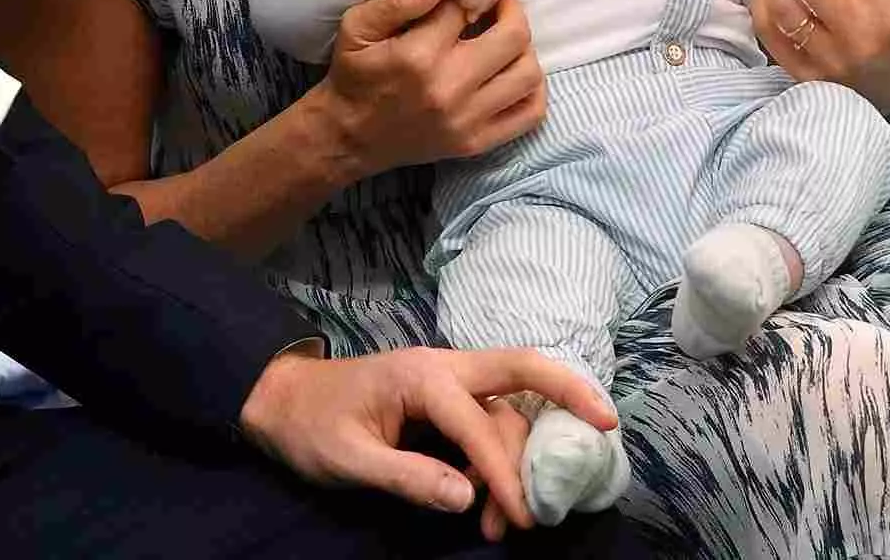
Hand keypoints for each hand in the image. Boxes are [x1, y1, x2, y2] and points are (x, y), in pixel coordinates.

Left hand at [238, 347, 614, 530]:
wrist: (281, 401)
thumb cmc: (310, 426)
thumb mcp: (348, 459)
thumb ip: (406, 476)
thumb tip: (467, 495)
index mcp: (422, 375)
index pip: (479, 422)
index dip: (505, 471)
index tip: (525, 517)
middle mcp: (444, 368)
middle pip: (520, 368)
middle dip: (567, 390)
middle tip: (608, 426)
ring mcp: (447, 382)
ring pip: (508, 407)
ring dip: (523, 456)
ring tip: (513, 520)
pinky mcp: (445, 401)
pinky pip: (491, 419)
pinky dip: (505, 455)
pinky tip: (497, 499)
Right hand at [315, 0, 545, 178]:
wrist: (349, 136)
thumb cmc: (354, 75)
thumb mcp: (357, 27)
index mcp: (419, 55)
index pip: (466, 6)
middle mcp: (449, 87)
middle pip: (513, 36)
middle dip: (510, 10)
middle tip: (497, 4)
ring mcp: (467, 119)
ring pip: (528, 73)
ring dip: (524, 48)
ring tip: (505, 37)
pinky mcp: (476, 142)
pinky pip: (529, 114)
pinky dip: (533, 90)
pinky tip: (514, 72)